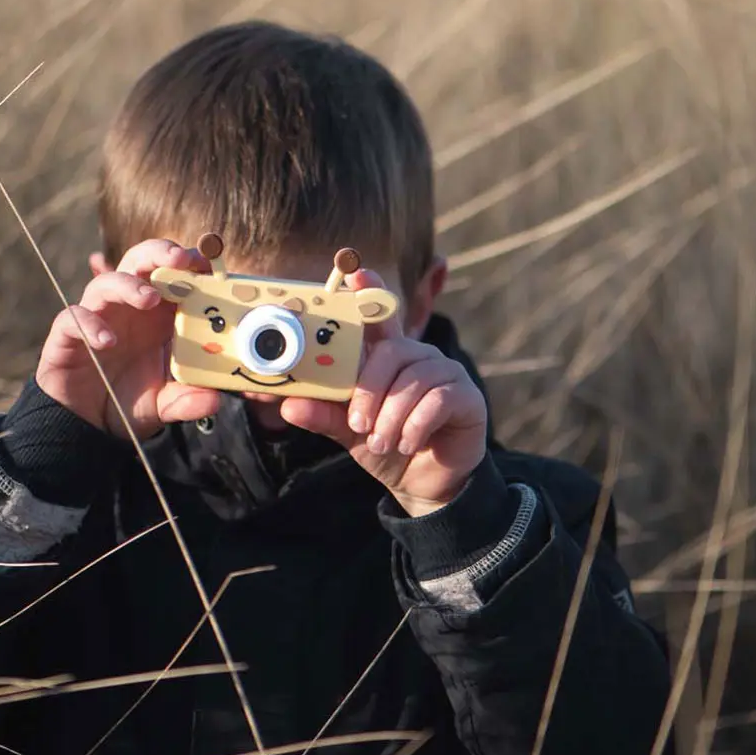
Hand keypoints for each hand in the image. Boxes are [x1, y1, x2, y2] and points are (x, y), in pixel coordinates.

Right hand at [35, 239, 219, 439]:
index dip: (189, 261)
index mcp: (158, 313)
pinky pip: (73, 318)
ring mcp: (98, 317)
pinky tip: (108, 341)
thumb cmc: (131, 399)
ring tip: (149, 298)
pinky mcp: (68, 335)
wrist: (86, 423)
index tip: (208, 261)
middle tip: (180, 260)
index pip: (173, 272)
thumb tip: (214, 401)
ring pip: (106, 283)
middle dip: (160, 253)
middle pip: (140, 261)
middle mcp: (128, 307)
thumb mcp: (166, 403)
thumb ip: (188, 399)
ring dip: (129, 285)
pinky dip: (90, 324)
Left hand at [281, 269, 487, 515]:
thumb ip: (323, 414)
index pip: (378, 316)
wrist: (421, 483)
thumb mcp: (347, 430)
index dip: (369, 291)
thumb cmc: (383, 444)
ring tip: (381, 444)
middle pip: (392, 351)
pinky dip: (416, 425)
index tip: (355, 272)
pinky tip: (406, 444)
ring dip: (392, 415)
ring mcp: (446, 372)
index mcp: (388, 357)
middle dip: (370, 389)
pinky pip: (439, 399)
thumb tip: (288, 405)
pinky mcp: (467, 396)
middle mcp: (418, 356)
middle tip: (358, 424)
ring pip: (414, 379)